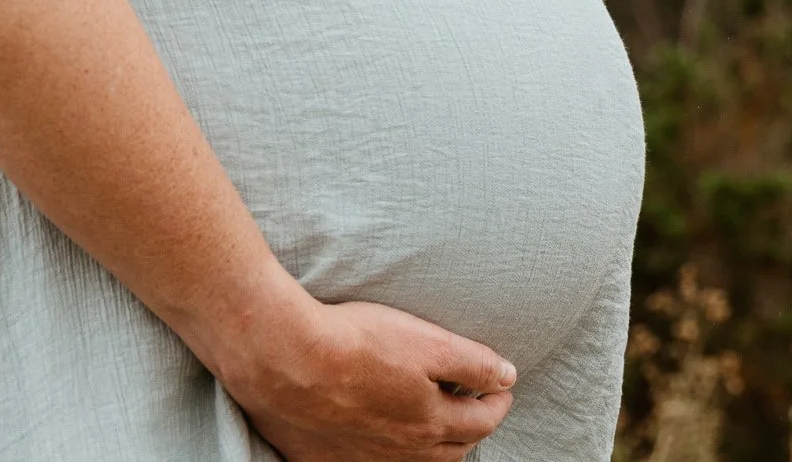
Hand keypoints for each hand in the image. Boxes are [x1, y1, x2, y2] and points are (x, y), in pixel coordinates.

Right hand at [211, 297, 517, 461]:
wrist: (284, 358)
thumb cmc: (356, 342)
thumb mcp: (427, 342)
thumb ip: (472, 363)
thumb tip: (507, 377)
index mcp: (430, 423)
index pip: (482, 421)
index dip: (497, 401)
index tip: (501, 386)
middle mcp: (401, 453)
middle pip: (451, 451)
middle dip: (469, 429)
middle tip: (472, 406)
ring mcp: (362, 461)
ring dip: (430, 446)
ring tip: (430, 423)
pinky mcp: (324, 460)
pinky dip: (382, 455)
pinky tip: (375, 434)